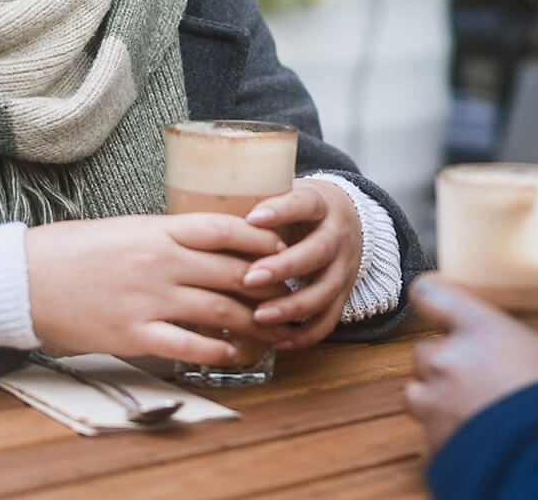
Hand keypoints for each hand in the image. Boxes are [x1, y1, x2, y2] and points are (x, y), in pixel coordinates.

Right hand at [24, 213, 284, 363]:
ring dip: (252, 321)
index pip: (224, 229)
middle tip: (287, 294)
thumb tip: (207, 244)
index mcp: (157, 230)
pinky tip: (232, 352)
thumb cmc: (73, 252)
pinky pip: (188, 345)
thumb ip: (166, 236)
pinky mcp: (133, 334)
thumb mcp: (125, 230)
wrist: (23, 279)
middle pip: (231, 272)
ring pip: (219, 309)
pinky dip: (216, 350)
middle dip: (266, 285)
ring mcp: (148, 299)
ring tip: (271, 328)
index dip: (260, 240)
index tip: (281, 249)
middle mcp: (159, 262)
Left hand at [242, 178, 363, 351]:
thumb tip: (192, 212)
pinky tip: (278, 341)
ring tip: (260, 316)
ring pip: (325, 290)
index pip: (305, 203)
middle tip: (249, 278)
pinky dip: (304, 334)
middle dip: (284, 267)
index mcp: (320, 205)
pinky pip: (329, 320)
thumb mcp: (283, 197)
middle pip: (318, 251)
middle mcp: (337, 236)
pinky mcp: (343, 295)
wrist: (344, 220)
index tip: (252, 218)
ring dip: (292, 307)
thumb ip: (251, 206)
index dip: (282, 211)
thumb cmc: (297, 211)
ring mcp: (344, 267)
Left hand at [405, 274, 537, 456]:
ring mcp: (435, 410)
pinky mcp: (434, 451)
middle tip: (480, 369)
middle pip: (424, 349)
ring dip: (437, 397)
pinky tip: (479, 442)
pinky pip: (428, 437)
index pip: (431, 292)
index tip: (444, 300)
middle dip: (445, 358)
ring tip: (474, 408)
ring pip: (418, 394)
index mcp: (481, 331)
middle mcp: (449, 365)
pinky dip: (446, 437)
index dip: (434, 294)